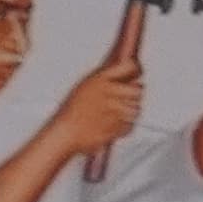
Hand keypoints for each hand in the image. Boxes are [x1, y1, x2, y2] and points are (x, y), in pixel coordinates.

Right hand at [46, 18, 152, 165]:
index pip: (129, 67)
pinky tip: (110, 125)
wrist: (64, 136)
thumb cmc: (70, 113)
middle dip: (131, 93)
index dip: (134, 70)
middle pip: (137, 87)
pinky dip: (125, 125)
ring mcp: (116, 109)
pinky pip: (132, 122)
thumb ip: (106, 78)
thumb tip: (126, 66)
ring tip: (111, 115)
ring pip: (136, 106)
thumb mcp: (84, 87)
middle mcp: (110, 92)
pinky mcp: (119, 125)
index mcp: (101, 78)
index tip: (136, 69)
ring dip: (128, 110)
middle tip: (119, 100)